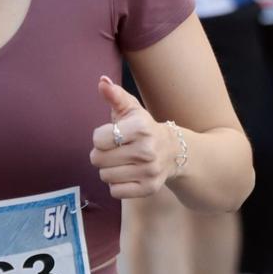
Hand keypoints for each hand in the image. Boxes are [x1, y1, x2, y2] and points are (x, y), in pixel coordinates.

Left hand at [90, 75, 176, 199]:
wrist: (174, 151)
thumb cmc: (144, 128)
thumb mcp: (131, 109)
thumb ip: (114, 95)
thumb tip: (102, 82)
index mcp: (140, 127)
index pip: (98, 139)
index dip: (100, 138)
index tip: (112, 136)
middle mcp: (147, 150)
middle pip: (98, 159)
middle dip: (102, 154)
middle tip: (116, 150)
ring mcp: (149, 171)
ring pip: (105, 176)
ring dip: (109, 169)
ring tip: (122, 162)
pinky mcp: (149, 188)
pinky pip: (115, 191)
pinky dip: (117, 184)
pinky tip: (127, 174)